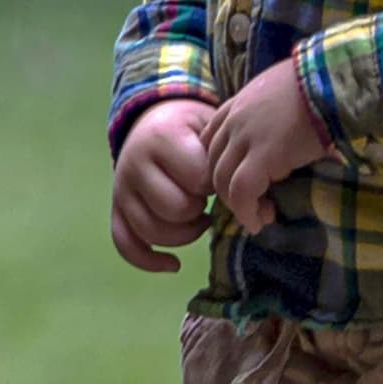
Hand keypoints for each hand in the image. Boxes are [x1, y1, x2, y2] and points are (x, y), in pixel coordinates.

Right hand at [110, 97, 217, 273]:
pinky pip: (125, 243)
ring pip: (151, 231)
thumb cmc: (191, 130)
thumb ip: (230, 163)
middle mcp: (134, 162)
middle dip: (198, 210)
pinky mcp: (116, 208)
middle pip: (174, 208)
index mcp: (161, 137)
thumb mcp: (210, 130)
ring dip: (183, 235)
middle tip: (205, 198)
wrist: (153, 119)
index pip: (196, 178)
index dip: (215, 185)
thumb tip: (265, 213)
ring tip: (197, 219)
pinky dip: (149, 261)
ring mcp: (122, 188)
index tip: (218, 177)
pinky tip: (174, 264)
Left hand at [202, 57, 338, 235]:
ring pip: (222, 181)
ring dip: (237, 206)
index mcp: (236, 105)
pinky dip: (246, 212)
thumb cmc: (314, 85)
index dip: (221, 166)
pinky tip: (257, 223)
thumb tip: (285, 133)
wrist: (328, 81)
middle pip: (212, 163)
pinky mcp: (262, 156)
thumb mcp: (279, 94)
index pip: (211, 141)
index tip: (239, 181)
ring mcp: (244, 138)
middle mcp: (233, 121)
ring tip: (259, 217)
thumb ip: (269, 113)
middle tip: (252, 205)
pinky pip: (242, 191)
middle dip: (227, 189)